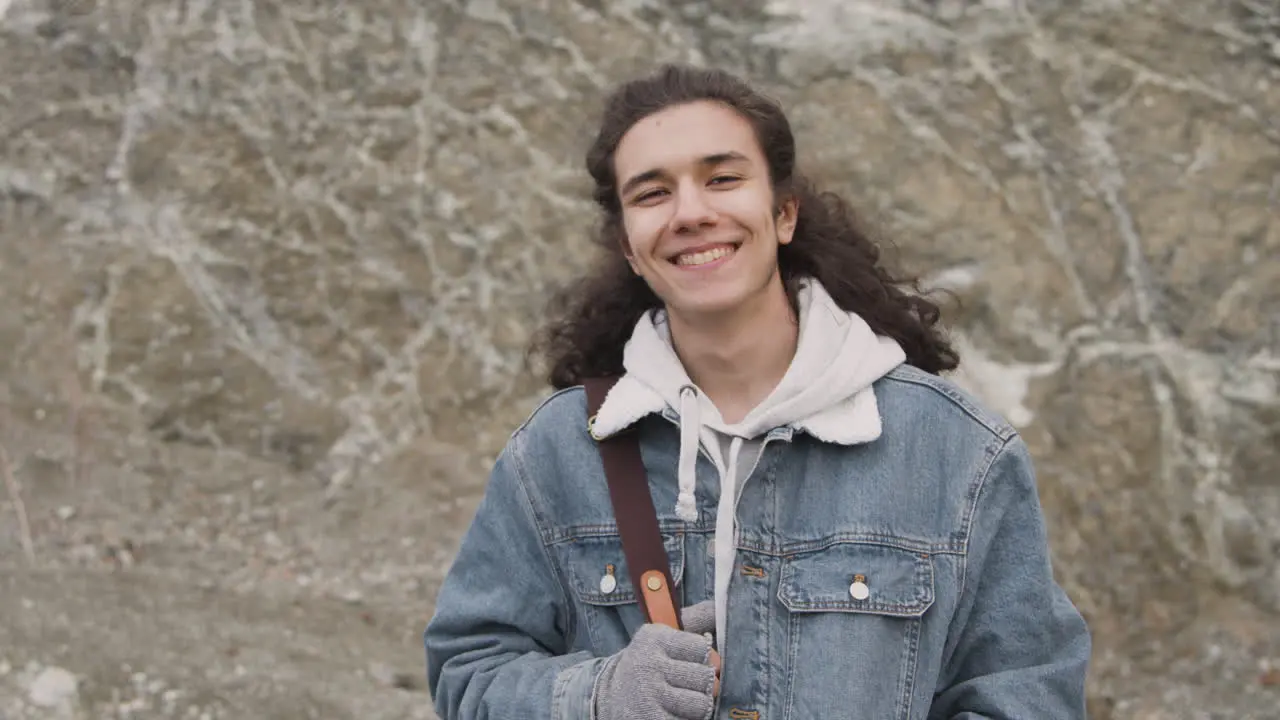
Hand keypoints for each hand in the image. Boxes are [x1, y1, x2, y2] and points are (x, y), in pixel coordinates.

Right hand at [593, 602, 718, 719]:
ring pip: (701, 704)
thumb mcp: (663, 637)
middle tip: (684, 684)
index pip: (701, 647)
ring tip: (679, 702)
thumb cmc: (649, 664)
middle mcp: (648, 665)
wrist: (609, 698)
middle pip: (705, 677)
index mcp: (653, 638)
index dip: (702, 657)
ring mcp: (648, 696)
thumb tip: (721, 606)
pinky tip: (672, 714)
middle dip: (702, 685)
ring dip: (696, 707)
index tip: (690, 661)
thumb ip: (694, 620)